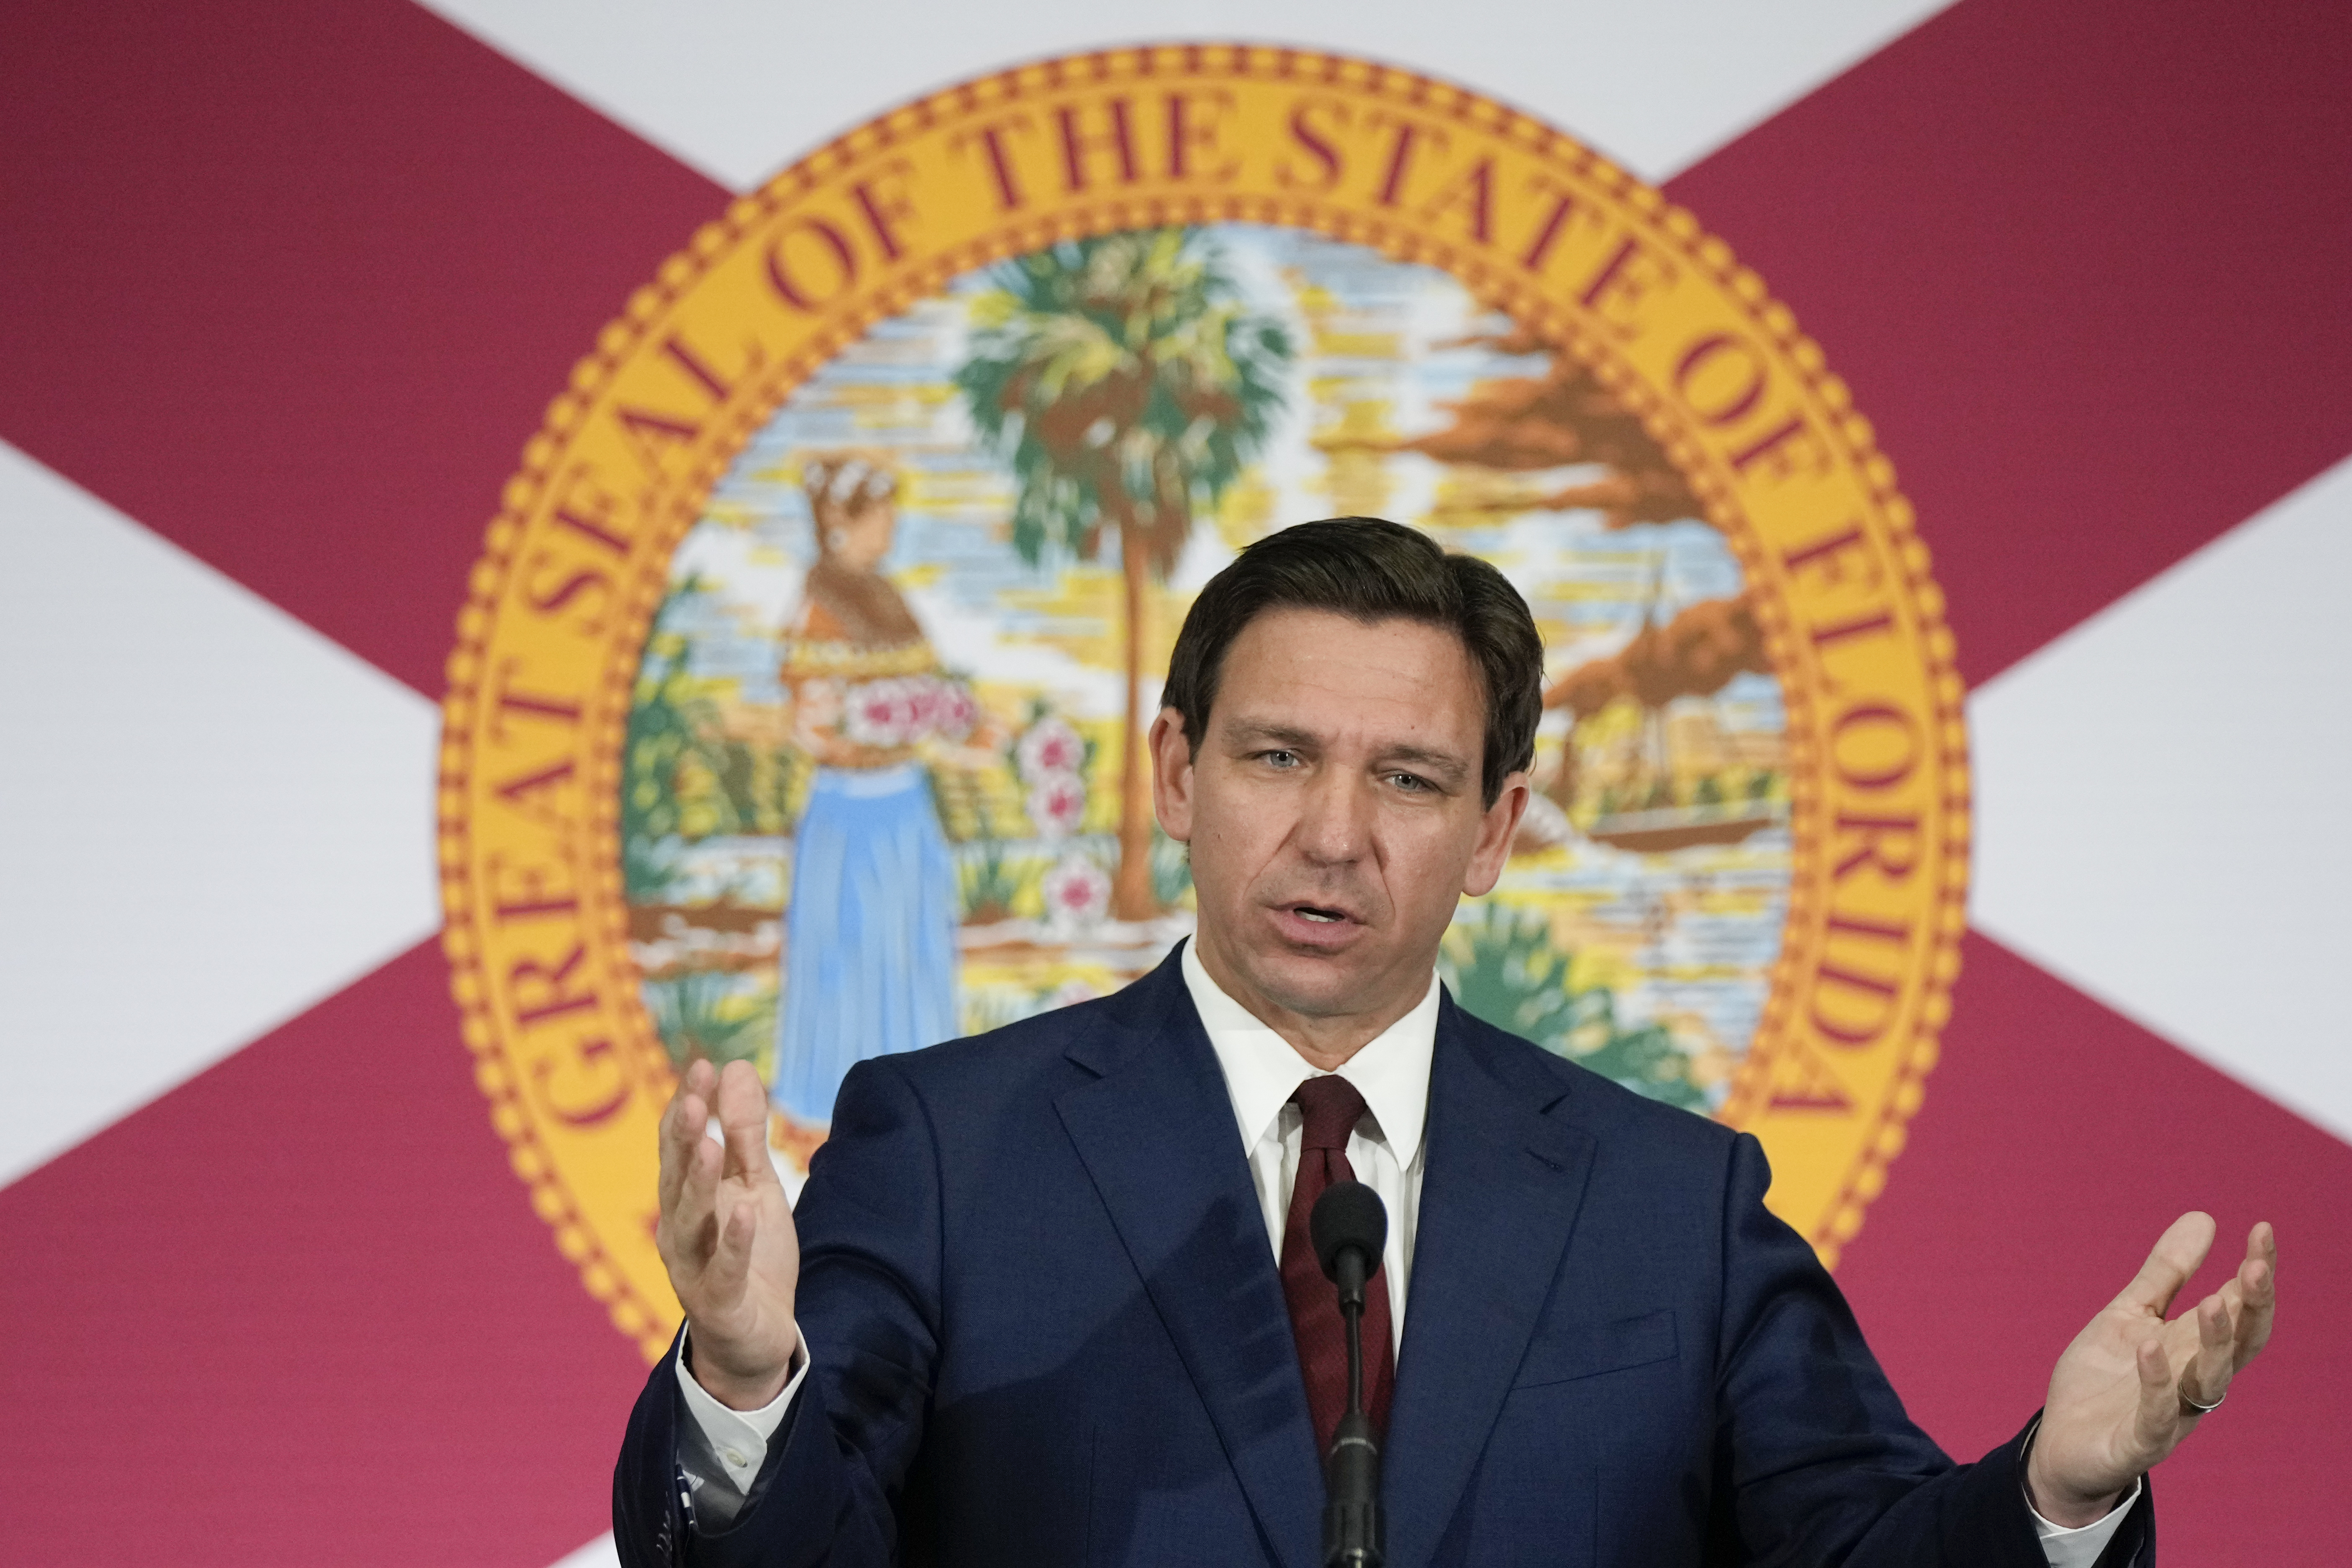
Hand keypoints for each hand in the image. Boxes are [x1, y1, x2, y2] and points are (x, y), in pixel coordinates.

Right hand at [655, 1058, 802, 1408]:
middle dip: (683, 1136)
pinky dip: (733, 1241)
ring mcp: (693, 1267)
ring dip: (697, 1182)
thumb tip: (736, 1067)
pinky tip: (745, 1211)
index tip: (704, 1065)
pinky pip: (723, 1269)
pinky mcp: (718, 1302)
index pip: (679, 1144)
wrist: (756, 1338)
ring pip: (689, 1221)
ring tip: (708, 1144)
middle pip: (675, 1177)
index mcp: (685, 1198)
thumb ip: (745, 1134)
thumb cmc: (750, 1255)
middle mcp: (678, 1229)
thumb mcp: (755, 1186)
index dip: (688, 1105)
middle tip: (696, 1097)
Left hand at [2027, 1213, 2276, 1524]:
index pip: (2240, 1309)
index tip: (2262, 1229)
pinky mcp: (2139, 1443)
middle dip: (2253, 1308)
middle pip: (2240, 1345)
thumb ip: (2166, 1273)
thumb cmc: (2103, 1379)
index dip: (2255, 1273)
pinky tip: (2150, 1347)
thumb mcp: (2129, 1313)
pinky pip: (2158, 1416)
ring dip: (2215, 1342)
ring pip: (2210, 1381)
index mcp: (2195, 1348)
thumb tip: (2205, 1216)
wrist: (2062, 1444)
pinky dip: (2157, 1383)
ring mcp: (2173, 1415)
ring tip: (2213, 1300)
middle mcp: (2194, 1381)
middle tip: (2255, 1266)